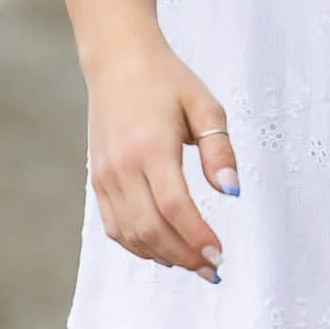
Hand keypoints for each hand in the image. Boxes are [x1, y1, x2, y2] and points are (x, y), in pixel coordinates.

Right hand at [87, 38, 240, 282]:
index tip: (219, 255)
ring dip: (163, 255)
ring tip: (194, 262)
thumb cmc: (165, 80)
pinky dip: (139, 246)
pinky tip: (164, 250)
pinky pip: (115, 227)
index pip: (174, 206)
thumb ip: (220, 150)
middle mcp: (122, 166)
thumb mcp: (204, 105)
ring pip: (131, 234)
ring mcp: (105, 176)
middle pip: (151, 228)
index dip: (197, 237)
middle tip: (213, 268)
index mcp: (151, 146)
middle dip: (184, 256)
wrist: (117, 61)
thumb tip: (232, 192)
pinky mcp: (97, 181)